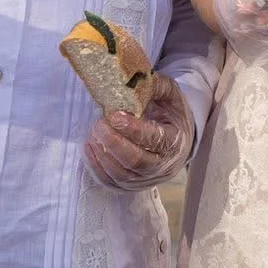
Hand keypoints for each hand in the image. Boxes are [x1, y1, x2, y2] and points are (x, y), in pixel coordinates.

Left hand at [84, 72, 194, 190]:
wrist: (178, 140)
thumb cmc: (171, 114)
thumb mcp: (170, 95)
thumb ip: (154, 86)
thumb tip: (131, 80)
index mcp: (175, 141)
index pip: (154, 139)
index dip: (133, 129)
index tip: (114, 115)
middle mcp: (163, 165)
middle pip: (136, 161)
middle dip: (113, 143)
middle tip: (98, 124)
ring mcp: (146, 179)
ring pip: (121, 174)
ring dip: (103, 154)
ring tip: (93, 133)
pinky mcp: (130, 186)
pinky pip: (110, 182)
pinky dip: (96, 166)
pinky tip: (90, 147)